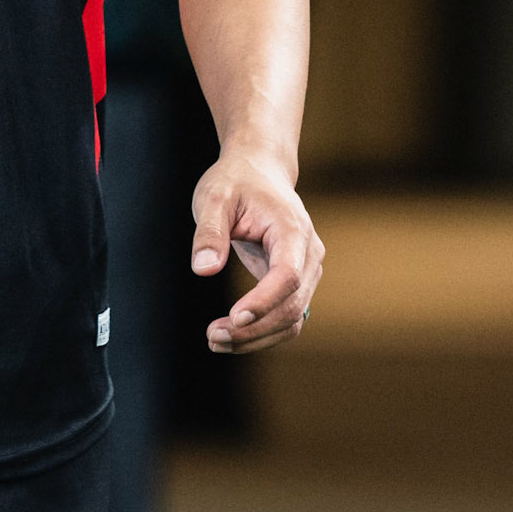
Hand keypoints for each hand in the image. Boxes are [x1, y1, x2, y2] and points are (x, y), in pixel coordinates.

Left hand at [190, 143, 322, 353]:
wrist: (259, 171)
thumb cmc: (236, 181)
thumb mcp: (214, 197)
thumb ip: (209, 232)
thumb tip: (203, 270)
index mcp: (292, 230)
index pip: (287, 276)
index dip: (264, 301)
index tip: (234, 317)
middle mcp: (308, 255)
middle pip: (292, 306)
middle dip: (254, 328)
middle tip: (212, 337)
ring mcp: (306, 271)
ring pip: (292, 319)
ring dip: (257, 337)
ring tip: (215, 340)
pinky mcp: (296, 282)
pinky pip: (286, 317)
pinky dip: (261, 332)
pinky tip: (230, 336)